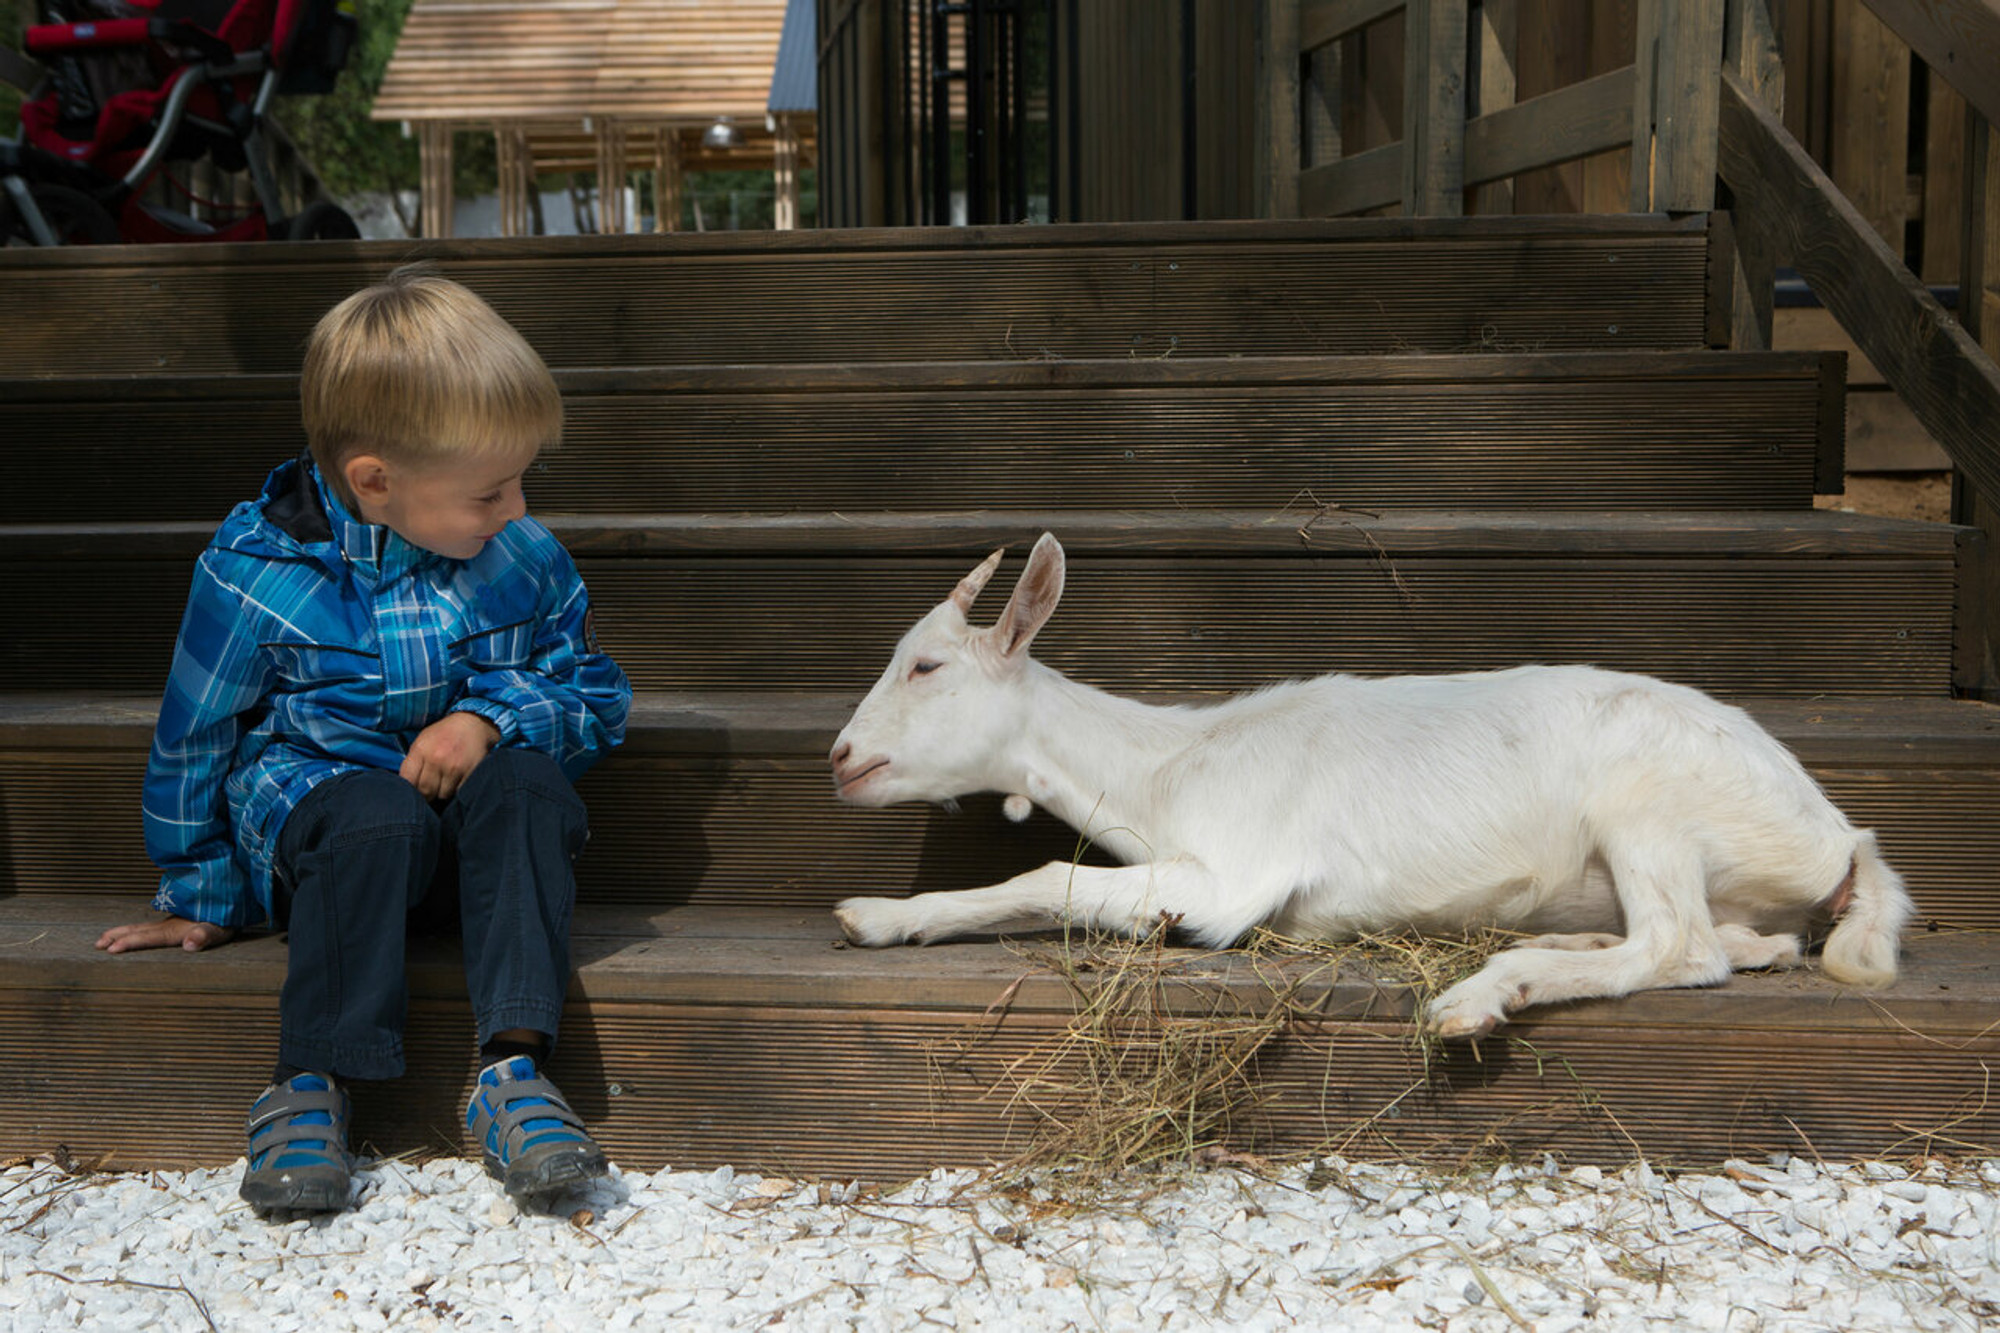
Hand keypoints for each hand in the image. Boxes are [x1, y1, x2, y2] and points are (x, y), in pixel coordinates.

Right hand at [97, 916, 237, 953]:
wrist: (233, 897)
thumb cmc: (227, 918)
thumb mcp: (220, 929)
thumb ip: (205, 935)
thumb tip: (190, 944)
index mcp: (176, 929)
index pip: (149, 938)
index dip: (131, 943)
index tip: (111, 949)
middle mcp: (169, 924)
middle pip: (138, 931)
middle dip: (117, 937)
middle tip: (97, 945)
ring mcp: (170, 921)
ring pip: (140, 926)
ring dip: (121, 932)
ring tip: (103, 938)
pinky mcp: (175, 920)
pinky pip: (148, 926)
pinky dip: (134, 929)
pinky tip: (131, 931)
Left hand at [401, 711, 501, 799]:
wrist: (473, 723)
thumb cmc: (444, 734)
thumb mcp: (422, 741)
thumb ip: (413, 762)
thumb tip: (407, 786)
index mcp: (420, 749)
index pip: (407, 780)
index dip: (409, 789)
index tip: (413, 790)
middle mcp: (436, 758)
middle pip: (425, 791)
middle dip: (426, 794)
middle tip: (430, 790)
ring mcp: (453, 766)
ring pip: (442, 795)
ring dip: (442, 792)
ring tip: (445, 782)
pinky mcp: (469, 772)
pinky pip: (458, 792)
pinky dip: (456, 790)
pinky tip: (456, 780)